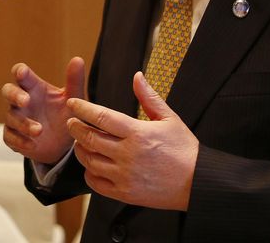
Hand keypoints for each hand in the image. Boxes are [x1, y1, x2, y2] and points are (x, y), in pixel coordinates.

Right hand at [2, 57, 85, 164]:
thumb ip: (74, 81)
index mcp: (34, 87)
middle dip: (14, 95)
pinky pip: (10, 137)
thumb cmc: (64, 114)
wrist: (63, 144)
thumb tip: (78, 59)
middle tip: (26, 101)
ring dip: (23, 123)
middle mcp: (22, 100)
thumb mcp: (72, 98)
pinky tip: (32, 145)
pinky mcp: (13, 137)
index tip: (22, 73)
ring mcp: (16, 119)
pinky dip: (20, 141)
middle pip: (8, 91)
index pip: (21, 73)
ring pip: (11, 117)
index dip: (20, 72)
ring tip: (39, 130)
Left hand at [66, 71, 198, 210]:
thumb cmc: (184, 149)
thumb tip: (137, 76)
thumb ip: (149, 97)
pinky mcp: (125, 193)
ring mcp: (125, 176)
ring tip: (80, 142)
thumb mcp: (169, 118)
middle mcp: (128, 154)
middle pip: (90, 138)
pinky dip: (89, 174)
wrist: (198, 182)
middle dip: (76, 128)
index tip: (72, 103)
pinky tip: (90, 166)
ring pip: (90, 161)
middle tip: (71, 122)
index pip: (101, 117)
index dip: (82, 108)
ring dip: (80, 150)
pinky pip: (97, 184)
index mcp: (137, 133)